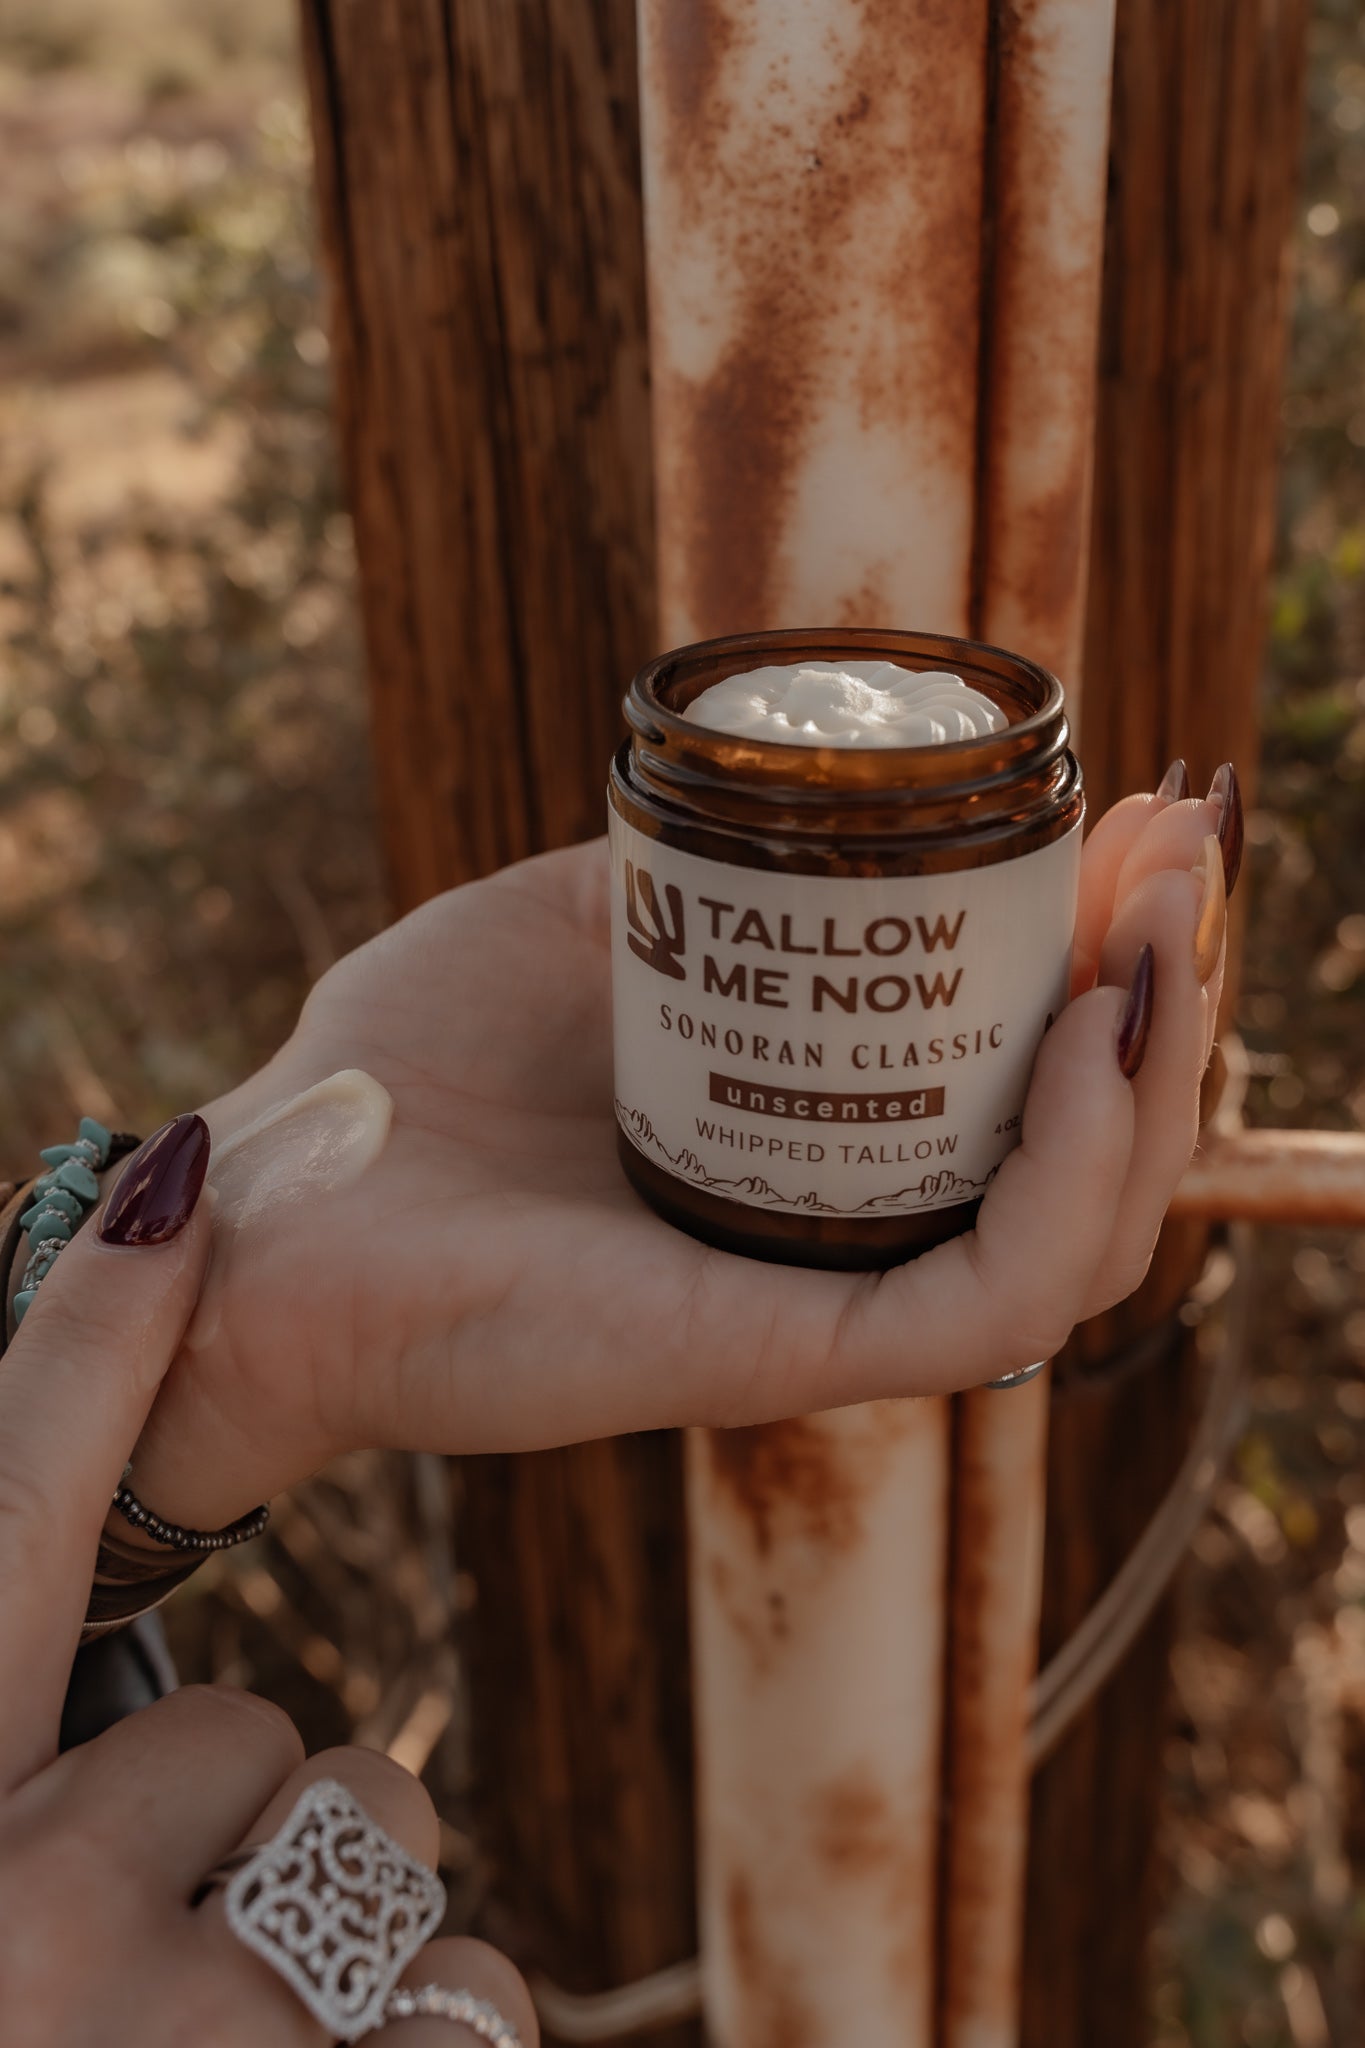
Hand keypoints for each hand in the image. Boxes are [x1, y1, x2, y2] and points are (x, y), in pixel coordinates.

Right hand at [0, 1130, 534, 2047]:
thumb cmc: (18, 2029)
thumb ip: (44, 1779)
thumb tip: (205, 1722)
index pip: (5, 1526)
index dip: (87, 1345)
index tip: (170, 1187)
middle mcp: (13, 1912)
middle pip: (267, 1749)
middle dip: (249, 1852)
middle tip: (140, 1993)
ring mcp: (154, 2032)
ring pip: (382, 1878)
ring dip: (341, 1971)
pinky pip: (462, 2009)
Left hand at [132, 779, 1230, 1526]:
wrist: (270, 1204)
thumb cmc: (398, 1077)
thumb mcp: (567, 927)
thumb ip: (686, 881)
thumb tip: (792, 787)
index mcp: (804, 1147)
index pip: (1017, 1081)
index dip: (1106, 958)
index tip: (1144, 820)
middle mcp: (839, 1232)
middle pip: (1081, 1153)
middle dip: (1164, 997)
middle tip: (1185, 854)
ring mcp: (819, 1301)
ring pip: (1078, 1236)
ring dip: (1156, 1078)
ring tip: (1163, 932)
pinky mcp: (778, 1354)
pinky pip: (990, 1292)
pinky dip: (1070, 1174)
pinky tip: (1082, 1039)